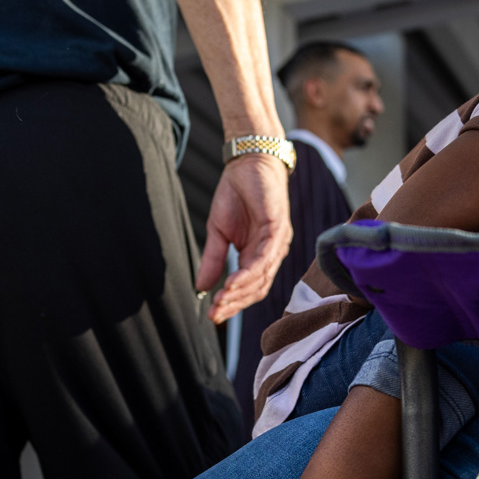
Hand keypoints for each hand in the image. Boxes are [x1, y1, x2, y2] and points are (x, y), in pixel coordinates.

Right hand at [198, 152, 291, 323]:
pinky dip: (248, 273)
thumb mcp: (218, 232)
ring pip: (262, 277)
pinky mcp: (278, 228)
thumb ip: (214, 260)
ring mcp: (278, 242)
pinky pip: (264, 257)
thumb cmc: (236, 195)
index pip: (250, 288)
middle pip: (258, 289)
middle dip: (235, 304)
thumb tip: (200, 288)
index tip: (212, 316)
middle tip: (214, 315)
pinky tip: (231, 282)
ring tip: (220, 302)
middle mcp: (272, 253)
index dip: (232, 304)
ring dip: (240, 292)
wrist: (247, 162)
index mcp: (260, 255)